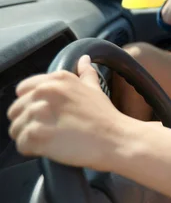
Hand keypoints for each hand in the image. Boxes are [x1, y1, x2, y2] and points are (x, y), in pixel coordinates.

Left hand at [7, 55, 129, 171]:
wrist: (115, 139)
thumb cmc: (106, 116)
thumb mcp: (95, 89)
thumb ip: (85, 73)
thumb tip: (84, 59)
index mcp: (57, 79)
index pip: (22, 90)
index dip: (31, 104)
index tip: (45, 114)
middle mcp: (45, 91)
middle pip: (15, 110)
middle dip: (28, 122)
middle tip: (49, 130)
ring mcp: (39, 113)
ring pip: (15, 129)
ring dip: (28, 137)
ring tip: (49, 141)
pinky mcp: (36, 135)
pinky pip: (21, 145)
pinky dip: (31, 150)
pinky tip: (48, 150)